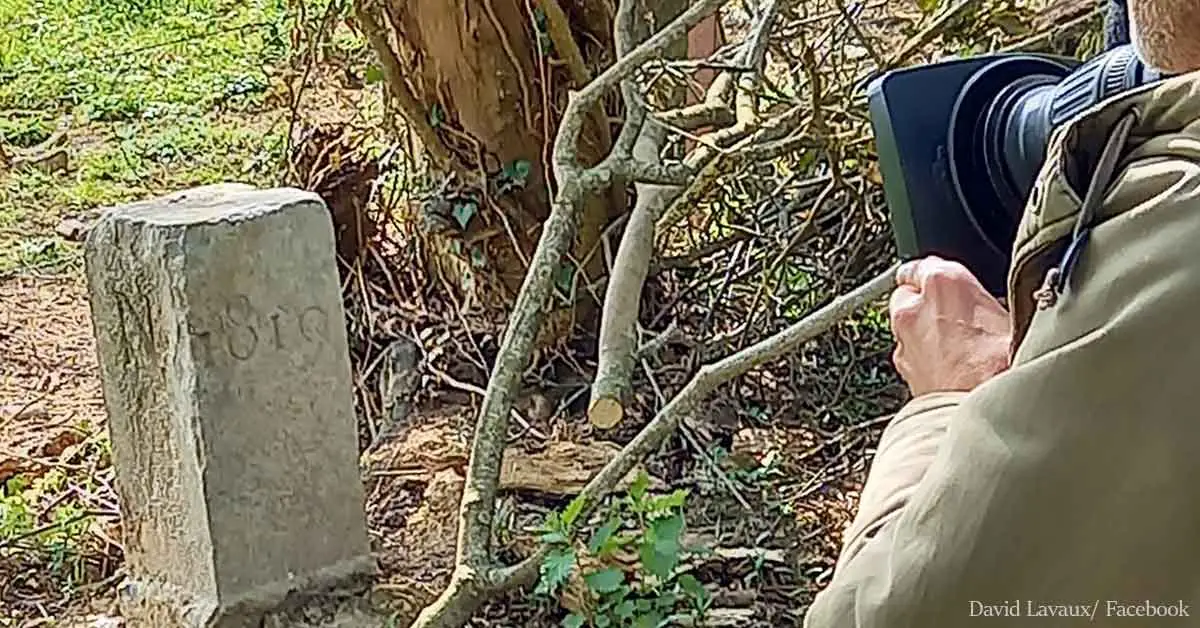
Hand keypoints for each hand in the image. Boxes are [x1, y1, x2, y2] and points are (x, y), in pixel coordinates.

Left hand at [889, 256, 1012, 395]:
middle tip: (958, 316)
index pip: (926, 263)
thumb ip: (993, 301)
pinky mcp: (903, 368)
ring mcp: (904, 339)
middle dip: (927, 302)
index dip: (941, 276)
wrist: (979, 411)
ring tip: (958, 345)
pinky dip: (924, 355)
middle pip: (910, 293)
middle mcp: (913, 306)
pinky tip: (951, 366)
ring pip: (907, 324)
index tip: (952, 285)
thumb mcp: (1016, 317)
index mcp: (943, 281)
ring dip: (924, 330)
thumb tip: (1001, 301)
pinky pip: (911, 353)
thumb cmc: (1003, 367)